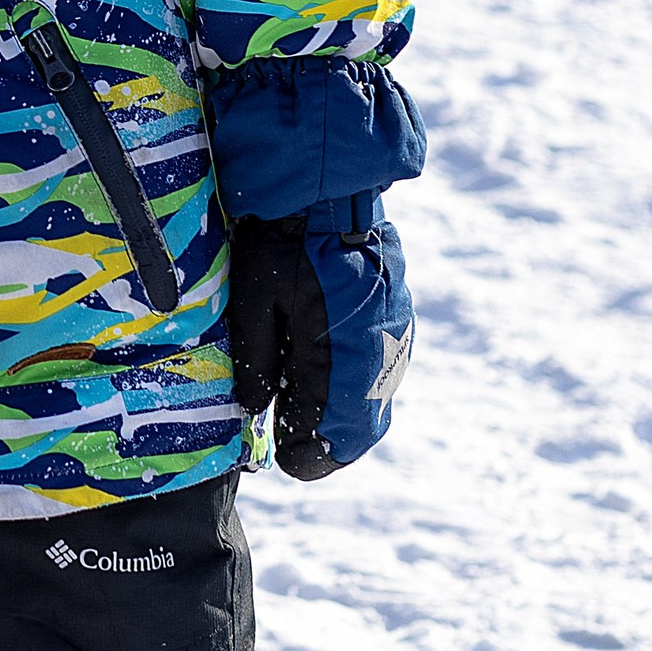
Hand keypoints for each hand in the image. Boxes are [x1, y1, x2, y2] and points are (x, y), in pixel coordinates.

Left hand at [224, 205, 413, 480]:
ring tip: (301, 412)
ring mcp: (393, 343)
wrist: (332, 193)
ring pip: (375, 409)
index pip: (330, 440)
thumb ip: (257, 360)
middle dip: (326, 448)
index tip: (280, 455)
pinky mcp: (397, 325)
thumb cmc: (284, 244)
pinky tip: (322, 377)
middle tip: (291, 446)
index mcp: (340, 359)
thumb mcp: (254, 300)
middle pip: (359, 434)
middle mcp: (376, 359)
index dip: (304, 456)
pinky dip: (354, 391)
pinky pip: (381, 377)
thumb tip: (254, 411)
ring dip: (342, 420)